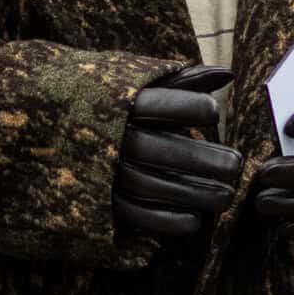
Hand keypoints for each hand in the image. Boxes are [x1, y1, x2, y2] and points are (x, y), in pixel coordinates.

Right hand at [113, 65, 242, 242]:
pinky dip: (165, 220)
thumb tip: (229, 74)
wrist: (56, 126)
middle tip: (236, 165)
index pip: (153, 104)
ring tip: (227, 196)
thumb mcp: (140, 87)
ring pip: (149, 185)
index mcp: (114, 105)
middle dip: (199, 159)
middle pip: (155, 149)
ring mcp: (100, 171)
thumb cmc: (115, 106)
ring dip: (191, 193)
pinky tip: (196, 220)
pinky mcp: (99, 201)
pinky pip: (133, 214)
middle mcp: (106, 138)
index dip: (186, 106)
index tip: (214, 112)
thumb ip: (184, 82)